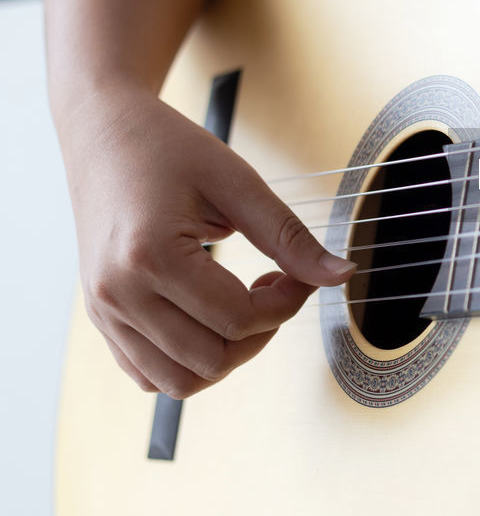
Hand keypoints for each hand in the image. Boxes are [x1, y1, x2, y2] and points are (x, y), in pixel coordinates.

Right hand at [60, 85, 355, 397]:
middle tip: (275, 289)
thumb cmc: (168, 148)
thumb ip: (290, 238)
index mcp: (149, 257)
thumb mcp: (238, 183)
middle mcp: (117, 293)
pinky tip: (211, 318)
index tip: (298, 275)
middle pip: (211, 360)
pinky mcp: (101, 318)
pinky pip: (148, 375)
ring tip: (243, 306)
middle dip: (262, 334)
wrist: (105, 132)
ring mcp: (103, 311)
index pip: (238, 319)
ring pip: (179, 382)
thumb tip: (342, 275)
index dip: (287, 304)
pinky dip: (189, 363)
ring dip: (227, 357)